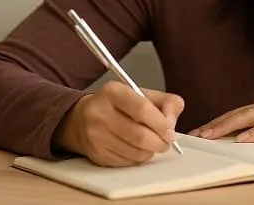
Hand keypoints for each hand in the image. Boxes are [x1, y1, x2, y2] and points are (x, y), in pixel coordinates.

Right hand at [53, 80, 184, 166]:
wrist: (81, 119)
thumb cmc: (118, 106)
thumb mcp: (142, 94)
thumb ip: (166, 102)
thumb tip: (172, 122)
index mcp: (113, 92)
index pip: (142, 109)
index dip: (161, 123)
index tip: (171, 131)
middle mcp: (100, 112)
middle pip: (140, 135)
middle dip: (160, 142)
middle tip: (166, 141)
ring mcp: (96, 136)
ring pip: (136, 152)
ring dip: (151, 151)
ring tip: (151, 143)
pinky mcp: (97, 154)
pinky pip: (128, 162)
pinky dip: (139, 158)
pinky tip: (136, 148)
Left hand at [189, 95, 253, 142]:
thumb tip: (244, 139)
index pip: (236, 113)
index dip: (218, 122)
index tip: (201, 131)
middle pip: (236, 113)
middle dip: (215, 124)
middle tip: (197, 134)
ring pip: (247, 117)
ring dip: (226, 127)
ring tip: (211, 136)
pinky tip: (242, 139)